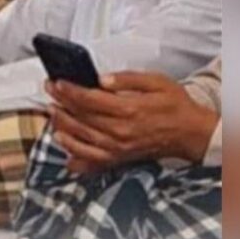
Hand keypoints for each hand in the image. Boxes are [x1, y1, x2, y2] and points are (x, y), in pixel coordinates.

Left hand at [47, 71, 218, 173]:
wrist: (190, 133)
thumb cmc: (174, 106)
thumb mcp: (156, 81)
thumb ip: (128, 78)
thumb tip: (102, 78)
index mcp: (129, 110)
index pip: (90, 100)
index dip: (69, 90)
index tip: (56, 82)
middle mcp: (121, 131)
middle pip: (81, 118)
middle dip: (61, 102)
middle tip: (49, 91)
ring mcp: (118, 148)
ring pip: (81, 138)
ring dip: (61, 125)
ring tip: (51, 112)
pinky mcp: (119, 158)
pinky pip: (90, 160)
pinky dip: (73, 154)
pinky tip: (63, 143)